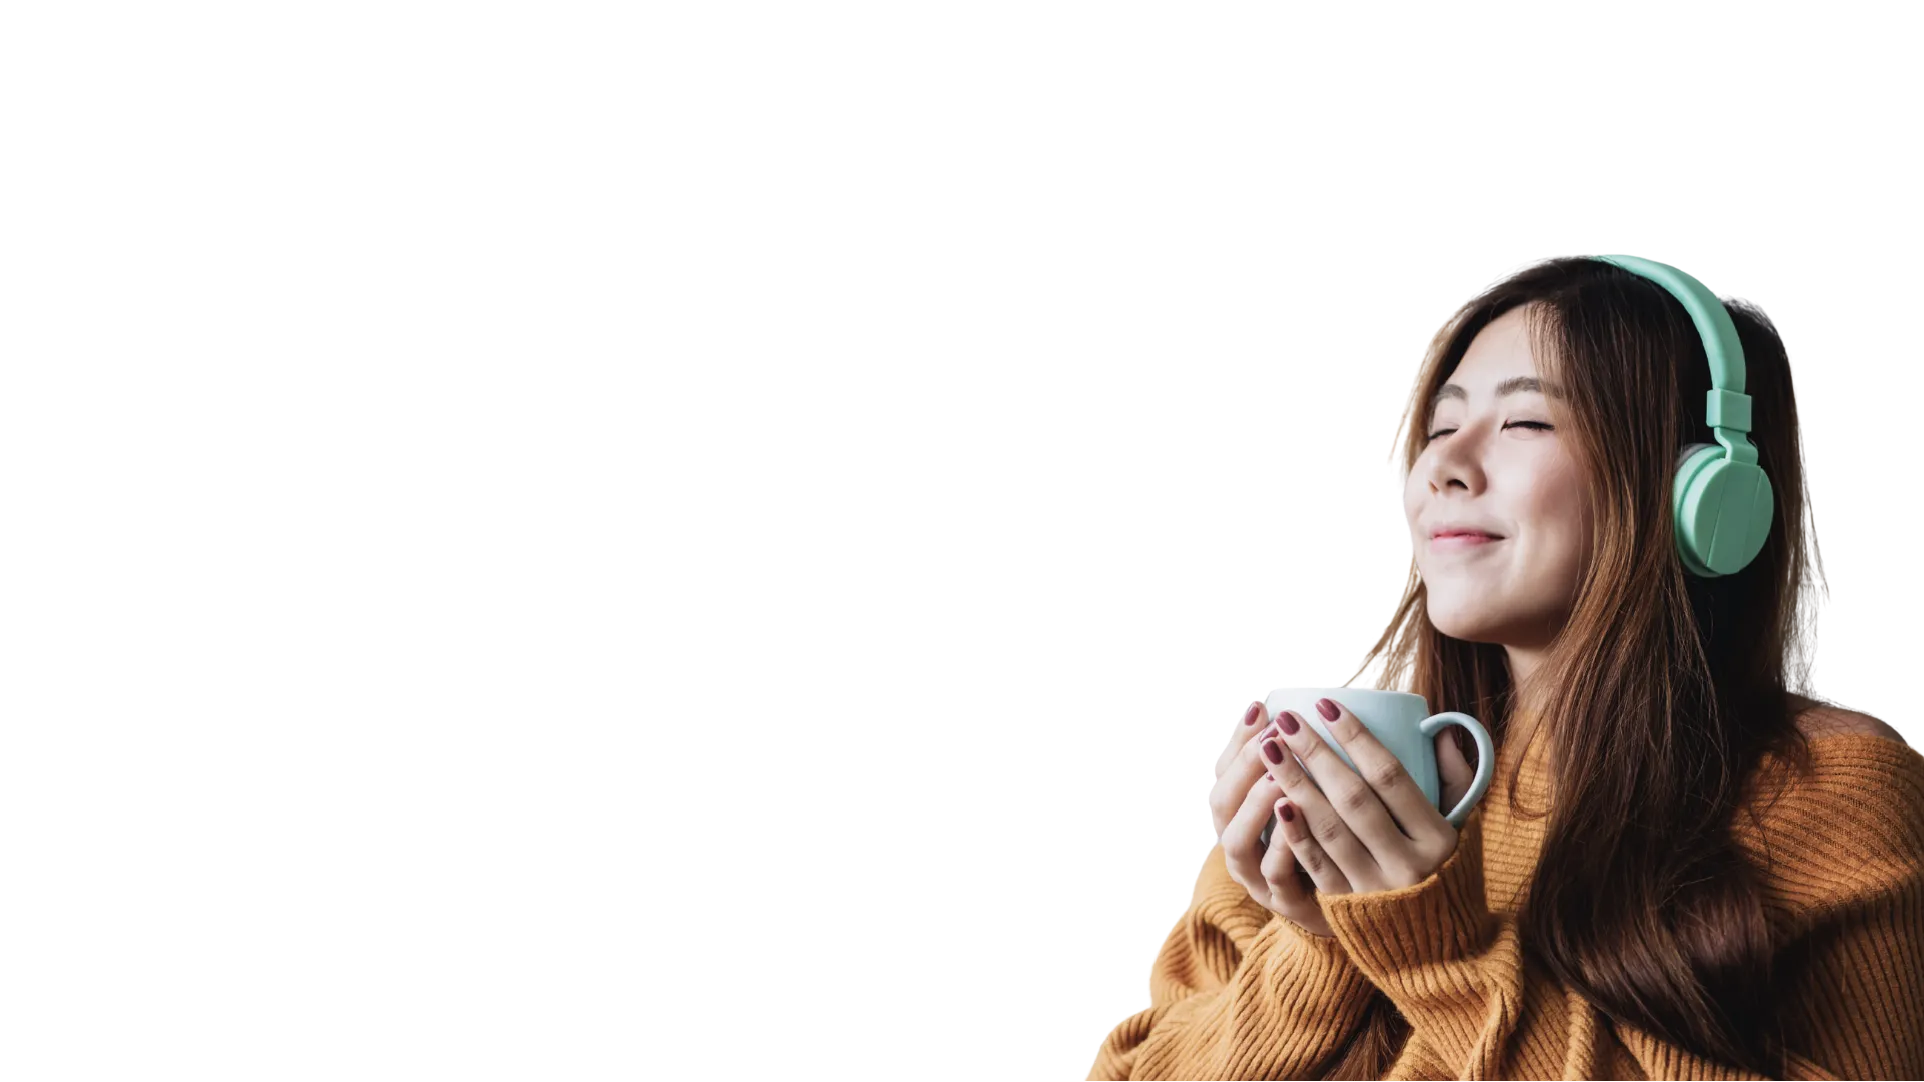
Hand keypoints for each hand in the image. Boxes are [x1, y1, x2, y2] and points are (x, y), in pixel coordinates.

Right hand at [1209, 701, 1335, 937]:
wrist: (1357, 913)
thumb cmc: (1331, 847)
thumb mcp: (1309, 802)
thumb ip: (1300, 766)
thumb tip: (1299, 711)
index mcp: (1238, 816)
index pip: (1222, 772)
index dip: (1237, 740)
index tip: (1261, 707)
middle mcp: (1238, 844)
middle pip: (1221, 802)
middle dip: (1244, 765)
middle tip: (1273, 736)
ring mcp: (1257, 877)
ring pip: (1237, 839)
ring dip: (1255, 804)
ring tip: (1278, 775)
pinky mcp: (1285, 902)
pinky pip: (1275, 873)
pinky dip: (1283, 844)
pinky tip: (1298, 818)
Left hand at [1265, 698, 1476, 899]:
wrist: (1439, 951)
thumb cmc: (1447, 874)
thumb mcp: (1463, 829)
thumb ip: (1455, 779)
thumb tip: (1440, 730)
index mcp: (1438, 838)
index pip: (1391, 777)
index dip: (1356, 738)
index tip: (1327, 705)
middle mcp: (1407, 865)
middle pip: (1353, 799)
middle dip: (1316, 754)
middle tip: (1286, 720)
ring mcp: (1374, 889)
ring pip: (1329, 829)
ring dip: (1295, 785)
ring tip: (1270, 749)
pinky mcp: (1346, 909)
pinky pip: (1315, 866)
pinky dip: (1295, 834)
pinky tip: (1275, 802)